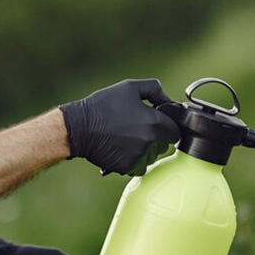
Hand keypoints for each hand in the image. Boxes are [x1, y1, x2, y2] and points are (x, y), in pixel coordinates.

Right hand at [60, 79, 180, 175]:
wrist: (78, 127)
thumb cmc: (103, 106)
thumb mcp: (130, 87)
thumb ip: (155, 90)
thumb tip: (168, 101)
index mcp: (155, 123)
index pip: (175, 131)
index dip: (167, 126)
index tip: (157, 123)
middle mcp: (150, 142)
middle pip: (163, 145)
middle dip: (156, 138)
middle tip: (137, 128)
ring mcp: (139, 157)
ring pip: (151, 157)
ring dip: (145, 150)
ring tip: (126, 138)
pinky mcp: (127, 167)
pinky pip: (138, 166)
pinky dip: (132, 159)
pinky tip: (120, 148)